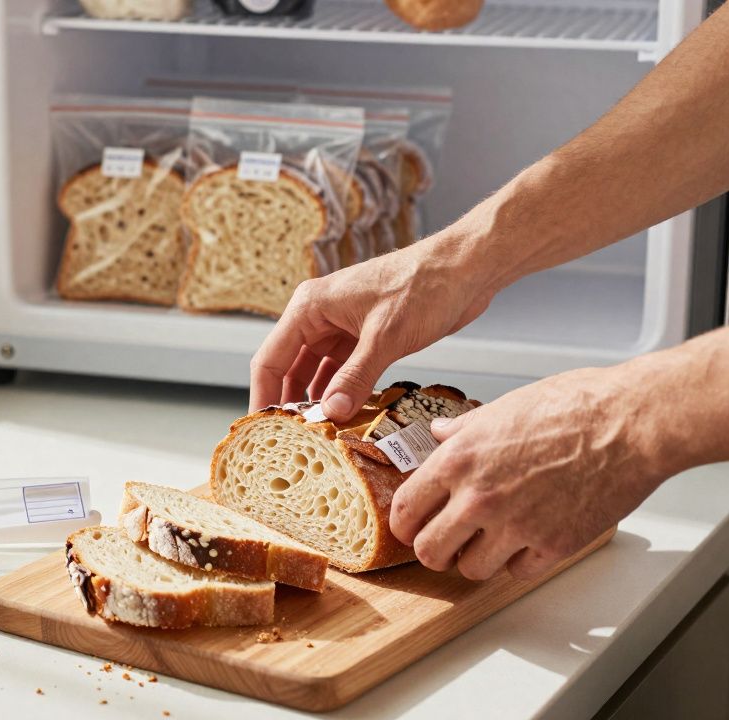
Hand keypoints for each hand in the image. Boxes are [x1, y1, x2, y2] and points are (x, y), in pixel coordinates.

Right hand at [248, 231, 500, 420]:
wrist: (466, 268)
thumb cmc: (424, 285)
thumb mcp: (386, 337)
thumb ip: (355, 378)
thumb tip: (330, 413)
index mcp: (310, 307)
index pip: (270, 359)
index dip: (264, 397)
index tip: (262, 432)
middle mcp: (319, 316)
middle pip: (289, 369)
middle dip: (290, 404)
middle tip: (292, 442)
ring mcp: (341, 327)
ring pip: (316, 373)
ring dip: (318, 402)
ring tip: (319, 436)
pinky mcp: (364, 337)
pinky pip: (343, 372)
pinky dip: (342, 394)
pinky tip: (346, 418)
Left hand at [389, 366, 671, 580]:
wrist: (631, 422)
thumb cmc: (575, 405)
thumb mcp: (503, 407)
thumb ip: (463, 429)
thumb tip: (439, 433)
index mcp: (459, 459)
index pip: (405, 510)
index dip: (404, 524)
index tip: (410, 528)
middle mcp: (479, 497)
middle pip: (429, 552)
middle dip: (434, 550)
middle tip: (446, 543)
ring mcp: (516, 526)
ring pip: (471, 570)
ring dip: (477, 559)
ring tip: (491, 541)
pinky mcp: (553, 546)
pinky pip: (518, 573)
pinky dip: (520, 562)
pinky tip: (528, 541)